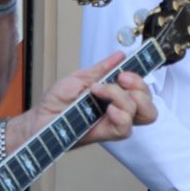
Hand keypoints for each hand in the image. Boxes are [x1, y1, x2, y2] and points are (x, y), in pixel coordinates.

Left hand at [23, 52, 155, 144]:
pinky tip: (108, 109)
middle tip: (120, 79)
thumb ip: (102, 69)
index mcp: (115, 96)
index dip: (141, 80)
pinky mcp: (106, 135)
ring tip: (101, 92)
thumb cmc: (57, 102)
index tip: (125, 72)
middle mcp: (119, 110)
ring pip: (143, 115)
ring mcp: (114, 123)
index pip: (142, 90)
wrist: (40, 119)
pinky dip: (121, 115)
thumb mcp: (79, 78)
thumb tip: (120, 56)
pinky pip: (125, 129)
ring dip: (124, 98)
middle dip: (140, 87)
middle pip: (149, 104)